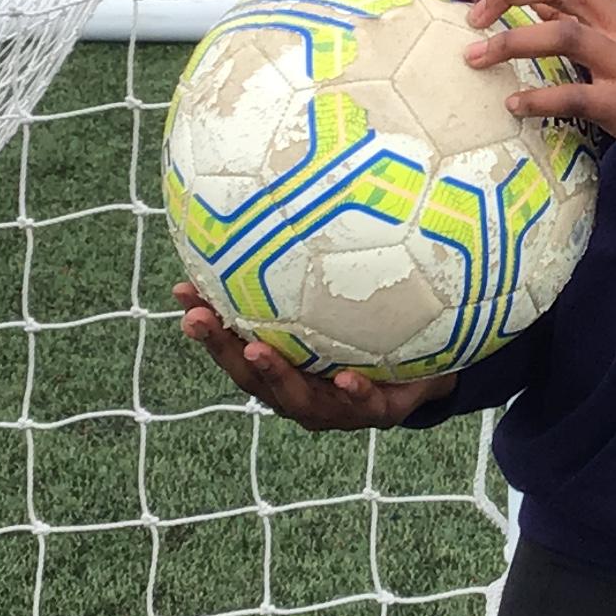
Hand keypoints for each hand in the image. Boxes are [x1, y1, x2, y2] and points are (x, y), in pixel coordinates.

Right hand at [172, 283, 455, 429]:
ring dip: (276, 375)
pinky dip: (354, 393)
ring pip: (299, 399)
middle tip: (199, 321)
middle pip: (253, 378)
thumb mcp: (340, 298)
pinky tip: (347, 378)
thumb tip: (277, 203)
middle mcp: (303, 393)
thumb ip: (307, 268)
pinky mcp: (380, 412)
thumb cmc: (374, 329)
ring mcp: (338, 408)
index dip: (206, 323)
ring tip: (257, 350)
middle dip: (223, 350)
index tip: (182, 292)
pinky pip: (366, 405)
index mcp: (286, 367)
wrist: (433, 366)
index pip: (235, 345)